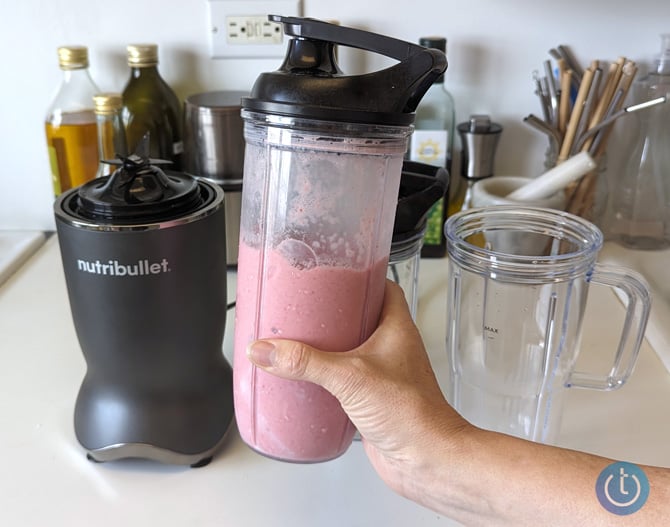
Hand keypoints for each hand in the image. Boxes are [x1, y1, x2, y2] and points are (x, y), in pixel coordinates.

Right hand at [246, 280, 468, 500]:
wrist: (427, 459)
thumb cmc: (411, 414)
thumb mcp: (350, 377)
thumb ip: (305, 362)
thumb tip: (266, 349)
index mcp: (396, 327)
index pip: (381, 287)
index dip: (358, 276)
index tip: (331, 271)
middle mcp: (391, 347)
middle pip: (361, 317)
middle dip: (333, 312)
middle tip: (305, 306)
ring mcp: (383, 373)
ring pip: (352, 349)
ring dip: (328, 345)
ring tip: (297, 339)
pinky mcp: (372, 399)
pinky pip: (346, 380)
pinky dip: (327, 377)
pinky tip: (306, 380)